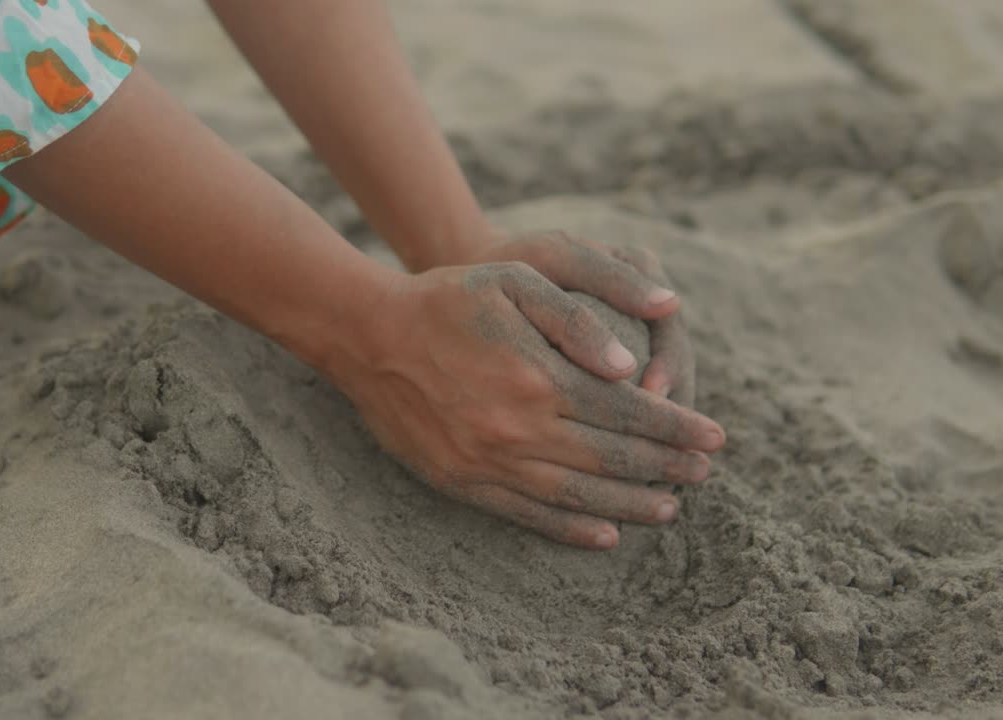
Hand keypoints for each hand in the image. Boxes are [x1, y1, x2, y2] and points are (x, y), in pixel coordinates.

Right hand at [322, 261, 724, 548]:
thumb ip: (577, 320)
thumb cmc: (448, 298)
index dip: (676, 427)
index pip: (628, 412)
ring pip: (577, 495)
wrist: (369, 335)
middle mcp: (519, 429)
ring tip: (670, 510)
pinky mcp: (462, 481)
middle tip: (704, 473)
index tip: (714, 437)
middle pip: (611, 459)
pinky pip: (528, 514)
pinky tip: (604, 535)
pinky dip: (571, 529)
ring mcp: (488, 462)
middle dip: (666, 468)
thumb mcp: (517, 281)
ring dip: (629, 505)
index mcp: (540, 378)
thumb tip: (632, 366)